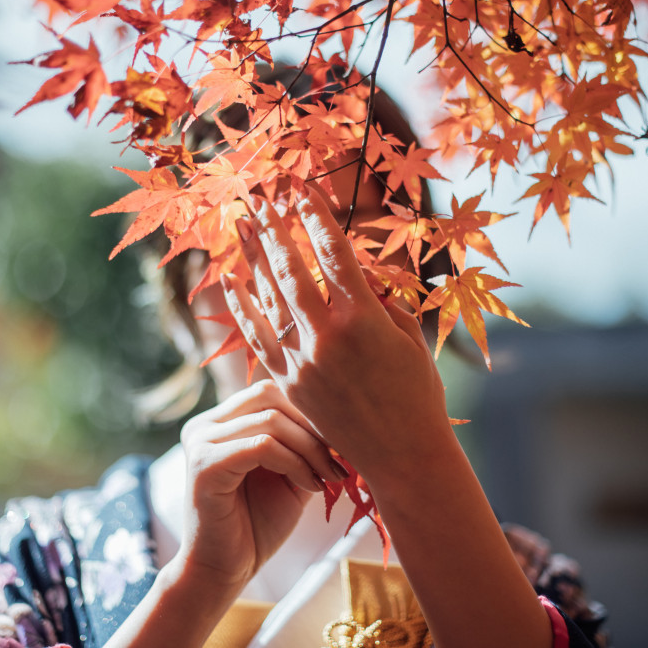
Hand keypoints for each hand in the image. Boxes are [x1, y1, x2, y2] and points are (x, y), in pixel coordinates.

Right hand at [172, 379, 342, 592]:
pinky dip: (295, 463)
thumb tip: (344, 419)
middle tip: (340, 459)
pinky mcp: (205, 465)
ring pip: (271, 420)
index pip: (272, 391)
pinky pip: (262, 446)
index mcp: (221, 421)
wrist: (225, 570)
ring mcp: (200, 442)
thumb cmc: (257, 525)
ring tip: (330, 477)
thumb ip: (304, 444)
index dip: (310, 412)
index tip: (342, 444)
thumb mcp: (290, 474)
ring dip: (310, 448)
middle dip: (313, 426)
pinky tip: (312, 486)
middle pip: (271, 396)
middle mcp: (205, 424)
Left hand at [221, 188, 454, 491]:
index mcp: (365, 319)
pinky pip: (258, 335)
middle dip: (274, 228)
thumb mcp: (409, 338)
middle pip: (292, 268)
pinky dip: (243, 305)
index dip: (315, 218)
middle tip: (259, 197)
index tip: (301, 190)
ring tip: (240, 224)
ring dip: (253, 257)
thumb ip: (383, 301)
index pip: (334, 254)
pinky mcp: (288, 381)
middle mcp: (328, 336)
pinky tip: (230, 280)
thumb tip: (358, 273)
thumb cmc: (417, 394)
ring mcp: (303, 360)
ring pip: (269, 297)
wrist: (402, 456)